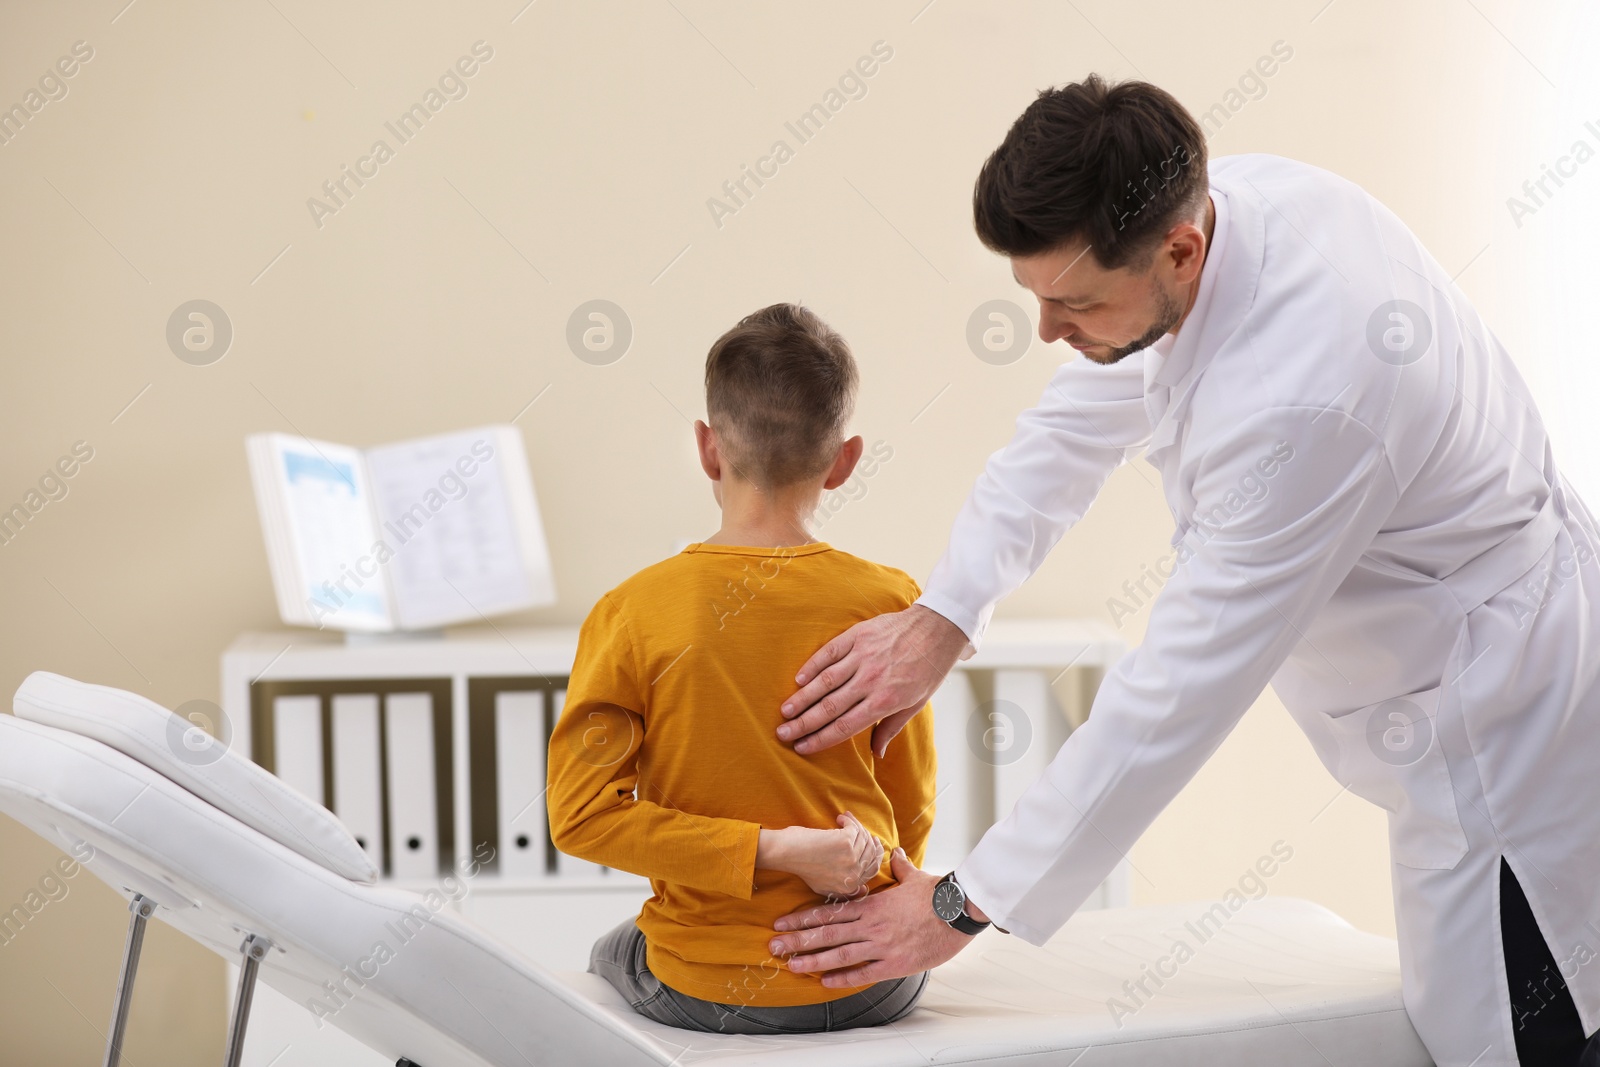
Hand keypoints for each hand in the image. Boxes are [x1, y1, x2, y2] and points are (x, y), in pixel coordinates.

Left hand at [756, 813, 883, 897]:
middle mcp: (853, 876)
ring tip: (844, 820)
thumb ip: (843, 891)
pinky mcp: (846, 843)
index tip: (871, 840)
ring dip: (855, 825)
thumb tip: (864, 889)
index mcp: (849, 887)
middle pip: (872, 852)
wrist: (786, 853)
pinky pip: (855, 828)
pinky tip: (839, 818)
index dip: (874, 852)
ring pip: (864, 837)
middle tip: (858, 827)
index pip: (873, 869)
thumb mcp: (823, 887)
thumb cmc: (802, 865)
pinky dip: (849, 820)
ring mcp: (851, 860)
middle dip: (866, 836)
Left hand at [767, 848, 975, 986]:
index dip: (802, 918)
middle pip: (826, 933)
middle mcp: (870, 925)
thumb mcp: (913, 876)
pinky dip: (843, 978)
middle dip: (797, 940)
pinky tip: (825, 982)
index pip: (828, 911)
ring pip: (839, 953)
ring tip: (790, 964)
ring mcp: (880, 945)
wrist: (958, 911)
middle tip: (773, 945)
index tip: (782, 923)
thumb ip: (899, 866)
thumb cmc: (936, 894)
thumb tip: (895, 853)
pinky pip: (863, 973)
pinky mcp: (894, 963)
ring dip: (812, 960)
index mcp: (871, 904)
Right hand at [778, 605, 968, 756]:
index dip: (820, 739)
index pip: (844, 726)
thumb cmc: (927, 670)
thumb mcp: (915, 704)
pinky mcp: (858, 636)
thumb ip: (890, 728)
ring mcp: (862, 656)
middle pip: (829, 707)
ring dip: (802, 697)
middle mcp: (870, 680)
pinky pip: (829, 653)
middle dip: (803, 723)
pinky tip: (798, 679)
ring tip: (785, 711)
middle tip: (782, 733)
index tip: (802, 747)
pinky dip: (812, 666)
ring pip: (825, 681)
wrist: (936, 629)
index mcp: (884, 701)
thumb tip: (876, 755)